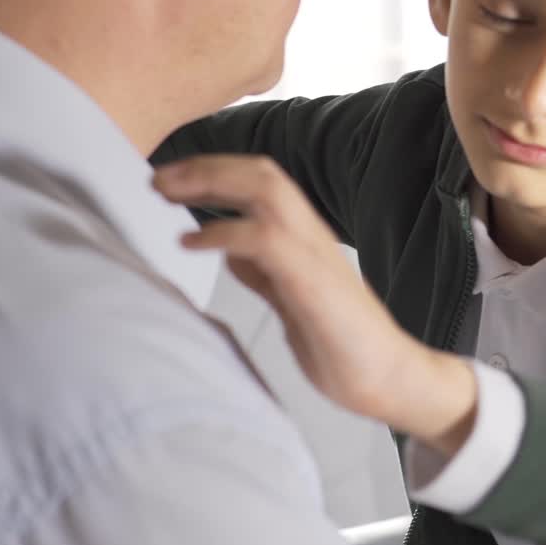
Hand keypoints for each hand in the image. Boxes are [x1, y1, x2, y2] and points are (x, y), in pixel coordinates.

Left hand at [153, 155, 476, 454]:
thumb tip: (231, 251)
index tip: (171, 180)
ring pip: (267, 191)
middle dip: (206, 167)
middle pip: (262, 174)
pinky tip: (191, 243)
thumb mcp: (291, 300)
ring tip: (167, 193)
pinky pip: (265, 239)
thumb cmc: (344, 345)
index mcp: (307, 239)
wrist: (388, 377)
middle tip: (158, 177)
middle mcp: (312, 236)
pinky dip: (222, 233)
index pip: (263, 182)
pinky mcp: (312, 282)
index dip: (216, 172)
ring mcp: (315, 255)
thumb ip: (264, 273)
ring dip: (212, 183)